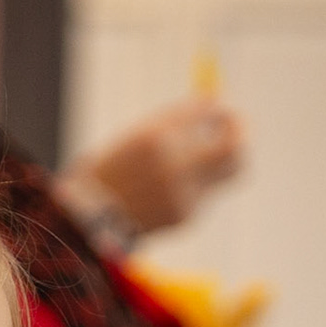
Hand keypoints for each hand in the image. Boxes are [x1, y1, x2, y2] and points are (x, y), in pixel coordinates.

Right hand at [64, 98, 244, 234]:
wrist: (87, 219)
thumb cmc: (111, 170)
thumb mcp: (138, 137)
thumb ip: (176, 123)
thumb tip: (214, 107)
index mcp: (155, 136)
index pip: (205, 114)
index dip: (220, 112)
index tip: (221, 111)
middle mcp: (174, 164)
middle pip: (234, 148)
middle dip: (238, 134)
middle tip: (233, 129)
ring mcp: (183, 193)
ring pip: (221, 172)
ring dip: (212, 162)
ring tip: (185, 164)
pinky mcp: (186, 216)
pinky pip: (203, 194)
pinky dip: (192, 186)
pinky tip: (164, 191)